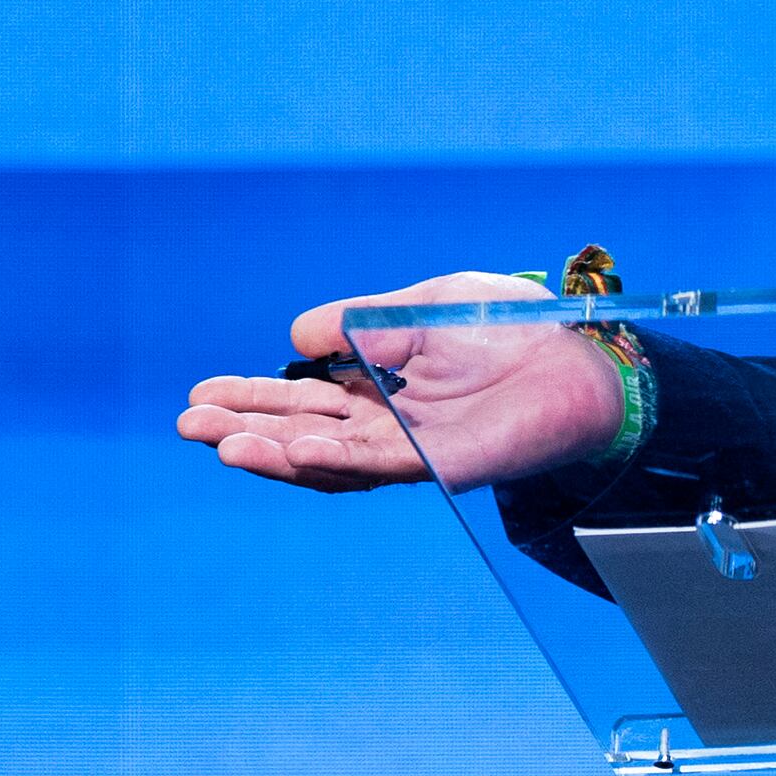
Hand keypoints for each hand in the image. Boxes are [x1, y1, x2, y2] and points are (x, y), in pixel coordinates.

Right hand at [177, 272, 628, 494]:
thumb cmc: (511, 327)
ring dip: (275, 454)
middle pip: (305, 436)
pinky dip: (336, 459)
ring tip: (223, 444)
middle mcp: (391, 429)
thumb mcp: (416, 310)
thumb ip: (358, 326)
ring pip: (333, 460)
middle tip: (190, 424)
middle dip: (246, 431)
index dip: (251, 402)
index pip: (302, 404)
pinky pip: (385, 465)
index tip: (201, 396)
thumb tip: (296, 340)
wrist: (585, 352)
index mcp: (379, 392)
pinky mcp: (450, 463)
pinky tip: (294, 450)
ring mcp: (418, 451)